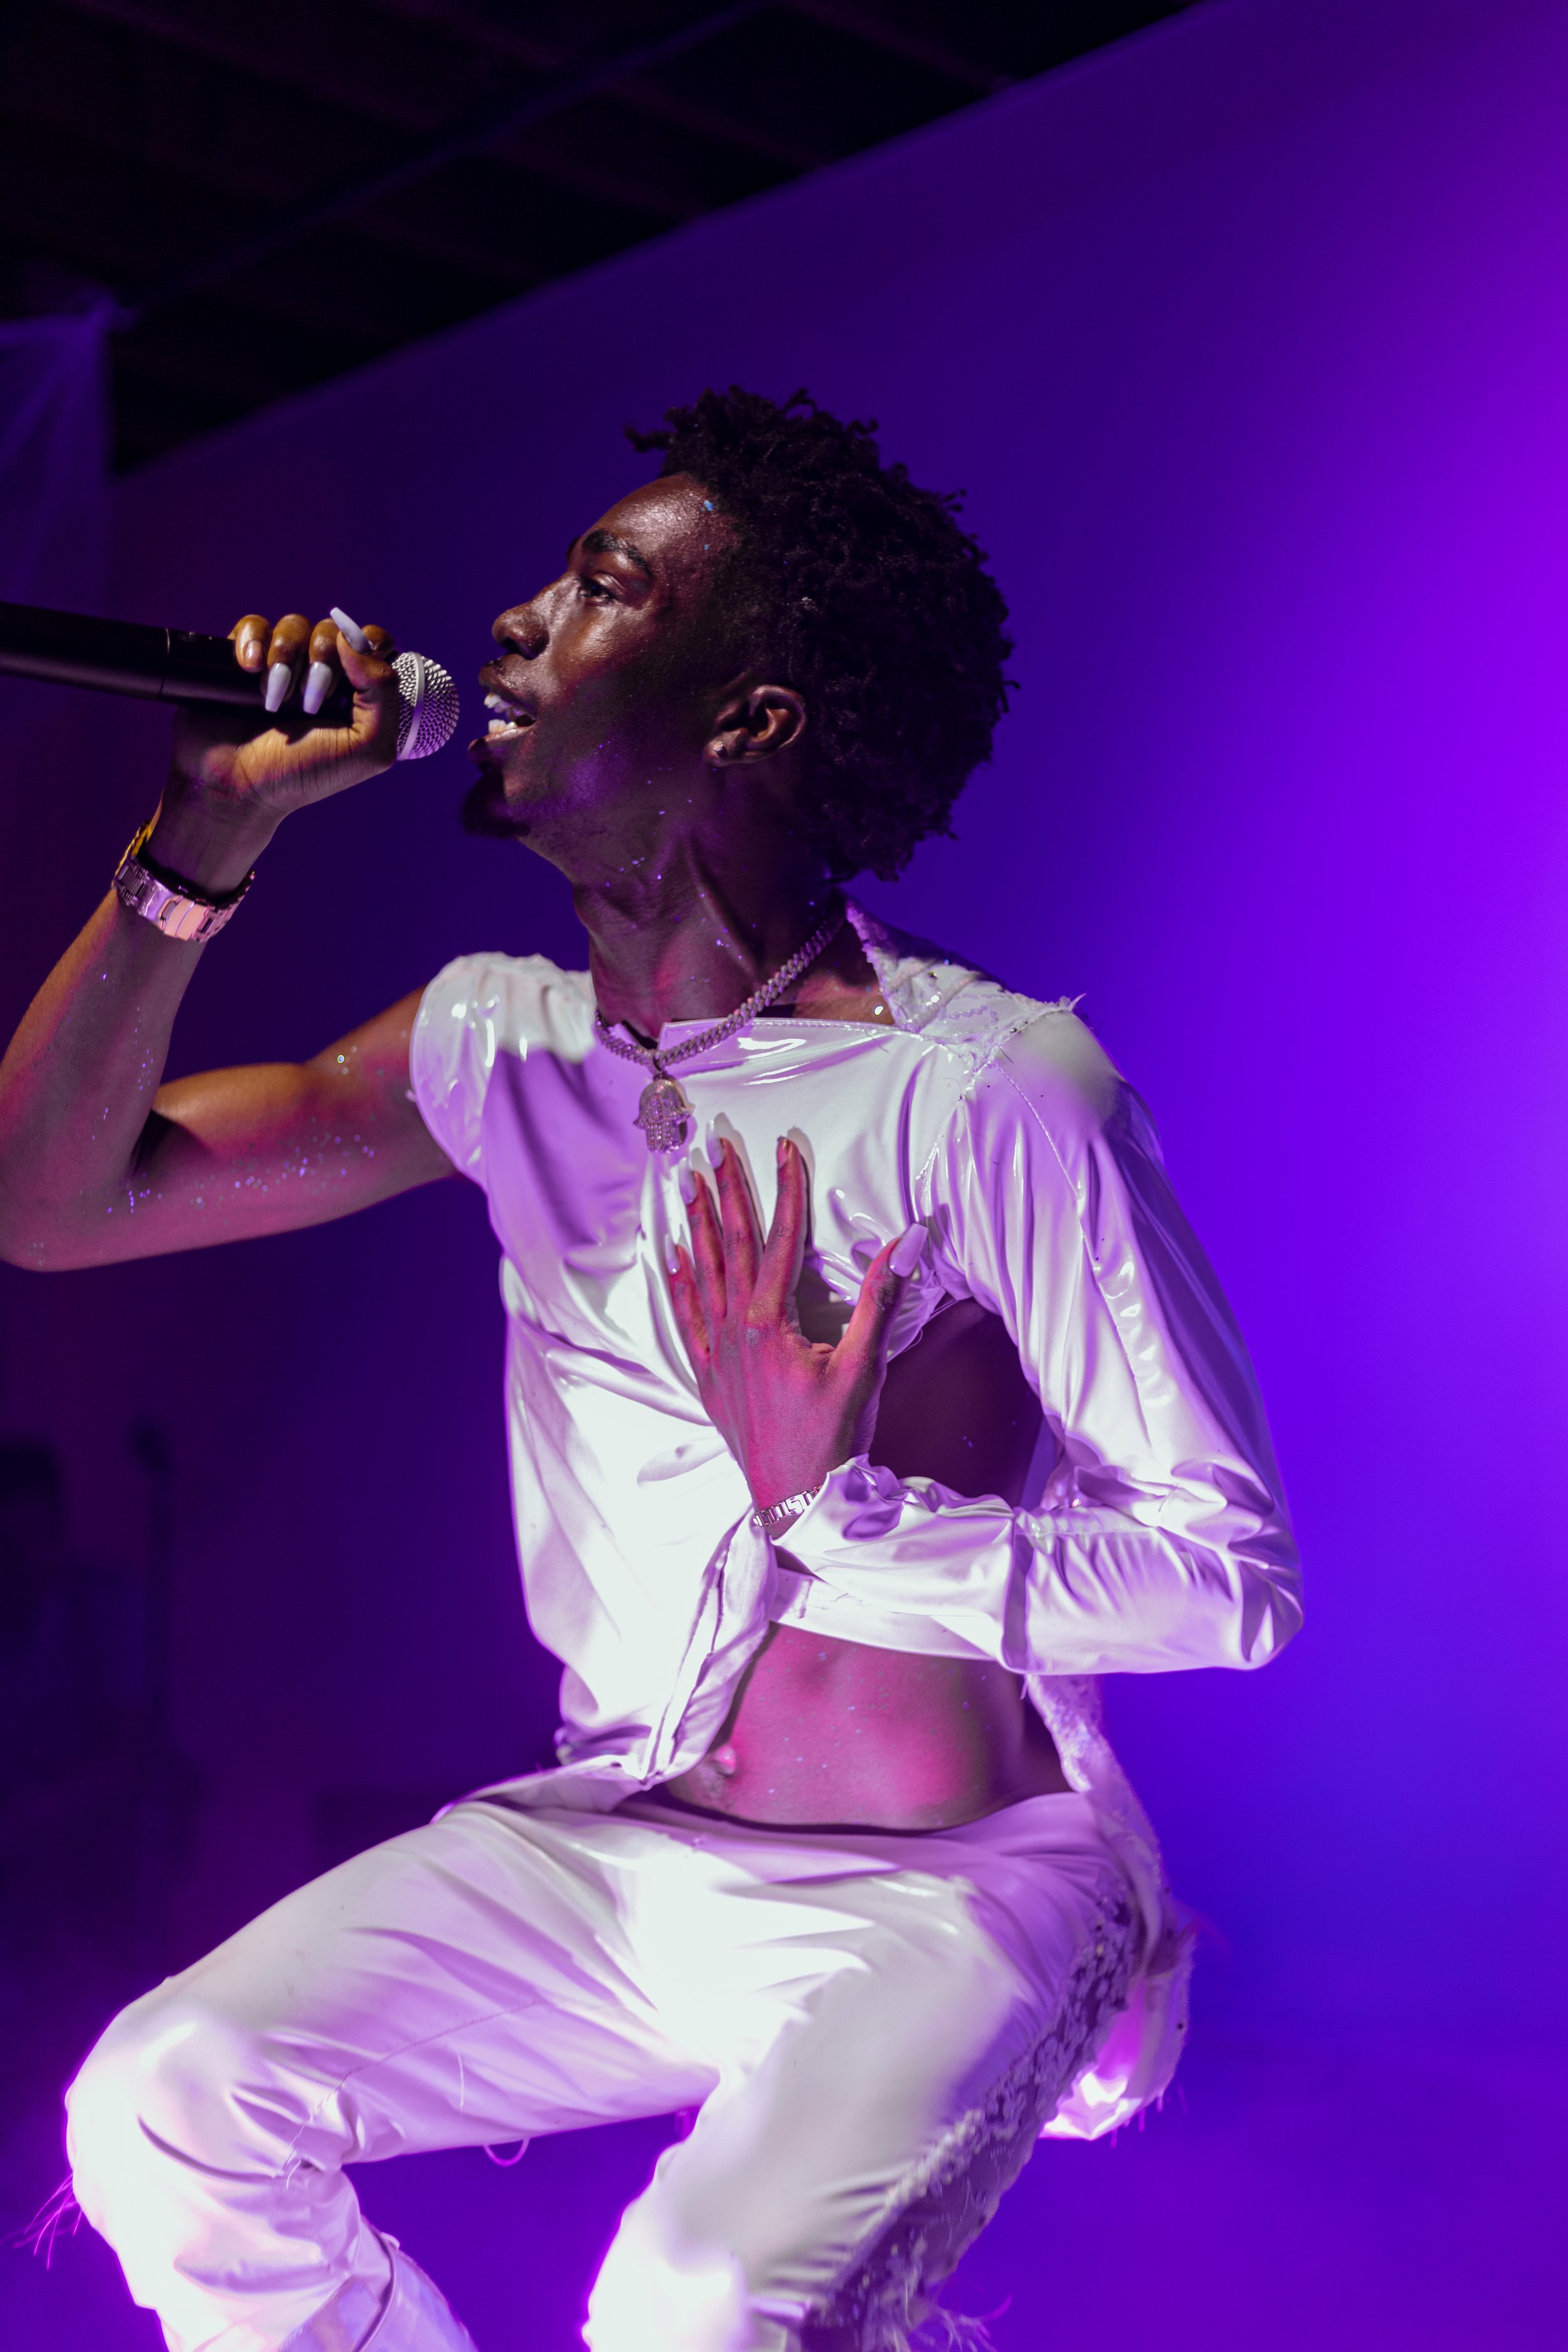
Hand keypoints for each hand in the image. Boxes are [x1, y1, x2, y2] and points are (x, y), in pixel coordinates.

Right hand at [154, 613, 402, 890]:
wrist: (237, 787)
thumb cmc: (304, 774)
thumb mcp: (369, 748)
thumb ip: (384, 692)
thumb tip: (353, 638)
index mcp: (357, 694)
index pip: (374, 641)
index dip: (367, 645)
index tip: (353, 673)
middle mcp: (322, 675)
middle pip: (333, 631)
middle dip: (322, 663)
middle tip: (308, 706)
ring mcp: (282, 665)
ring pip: (294, 625)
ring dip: (286, 658)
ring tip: (273, 700)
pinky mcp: (244, 660)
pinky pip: (254, 625)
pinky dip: (252, 641)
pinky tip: (249, 669)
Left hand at [667, 1135, 926, 1511]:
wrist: (798, 1499)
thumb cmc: (836, 1437)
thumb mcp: (865, 1366)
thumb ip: (883, 1299)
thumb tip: (909, 1240)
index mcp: (771, 1322)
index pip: (779, 1239)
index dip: (784, 1188)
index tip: (784, 1147)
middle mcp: (736, 1330)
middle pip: (732, 1244)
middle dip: (728, 1191)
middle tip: (717, 1146)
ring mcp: (717, 1353)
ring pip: (703, 1273)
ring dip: (699, 1225)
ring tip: (690, 1184)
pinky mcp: (708, 1376)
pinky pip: (687, 1317)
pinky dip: (680, 1282)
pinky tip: (675, 1256)